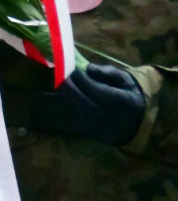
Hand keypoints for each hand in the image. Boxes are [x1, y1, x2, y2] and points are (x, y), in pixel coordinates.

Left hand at [30, 63, 144, 144]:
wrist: (137, 123)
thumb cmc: (129, 95)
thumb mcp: (125, 80)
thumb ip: (108, 72)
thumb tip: (88, 68)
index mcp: (122, 102)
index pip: (97, 90)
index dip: (82, 79)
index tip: (74, 69)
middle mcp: (111, 116)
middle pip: (84, 101)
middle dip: (71, 87)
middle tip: (63, 75)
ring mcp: (102, 127)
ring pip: (80, 109)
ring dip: (70, 95)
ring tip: (64, 83)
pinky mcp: (94, 132)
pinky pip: (81, 116)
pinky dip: (74, 104)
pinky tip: (70, 94)